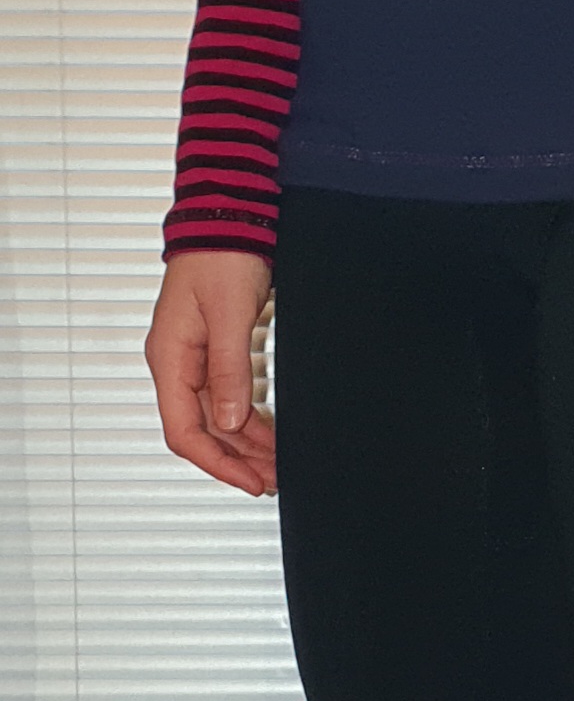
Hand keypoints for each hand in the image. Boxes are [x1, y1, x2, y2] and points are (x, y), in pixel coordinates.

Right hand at [145, 250, 276, 497]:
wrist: (226, 218)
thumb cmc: (221, 256)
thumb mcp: (230, 315)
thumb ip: (229, 369)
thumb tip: (232, 422)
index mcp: (170, 358)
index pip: (184, 431)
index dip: (216, 463)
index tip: (250, 482)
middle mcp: (177, 364)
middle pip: (202, 431)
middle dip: (236, 460)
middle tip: (274, 480)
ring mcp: (194, 359)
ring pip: (217, 418)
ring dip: (245, 444)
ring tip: (277, 464)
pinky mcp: (213, 351)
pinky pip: (227, 397)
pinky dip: (248, 419)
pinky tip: (270, 434)